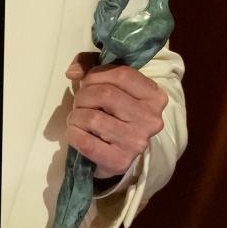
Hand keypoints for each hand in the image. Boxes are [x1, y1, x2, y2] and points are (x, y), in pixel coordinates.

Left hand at [65, 52, 167, 178]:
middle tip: (81, 103)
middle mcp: (151, 120)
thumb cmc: (114, 113)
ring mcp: (137, 142)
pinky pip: (85, 141)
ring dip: (76, 115)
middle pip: (104, 94)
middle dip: (83, 96)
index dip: (96, 74)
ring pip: (92, 117)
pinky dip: (72, 134)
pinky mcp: (119, 162)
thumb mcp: (110, 83)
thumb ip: (90, 65)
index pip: (121, 74)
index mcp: (154, 96)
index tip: (88, 82)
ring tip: (79, 119)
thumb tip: (72, 72)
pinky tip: (76, 133)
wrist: (118, 154)